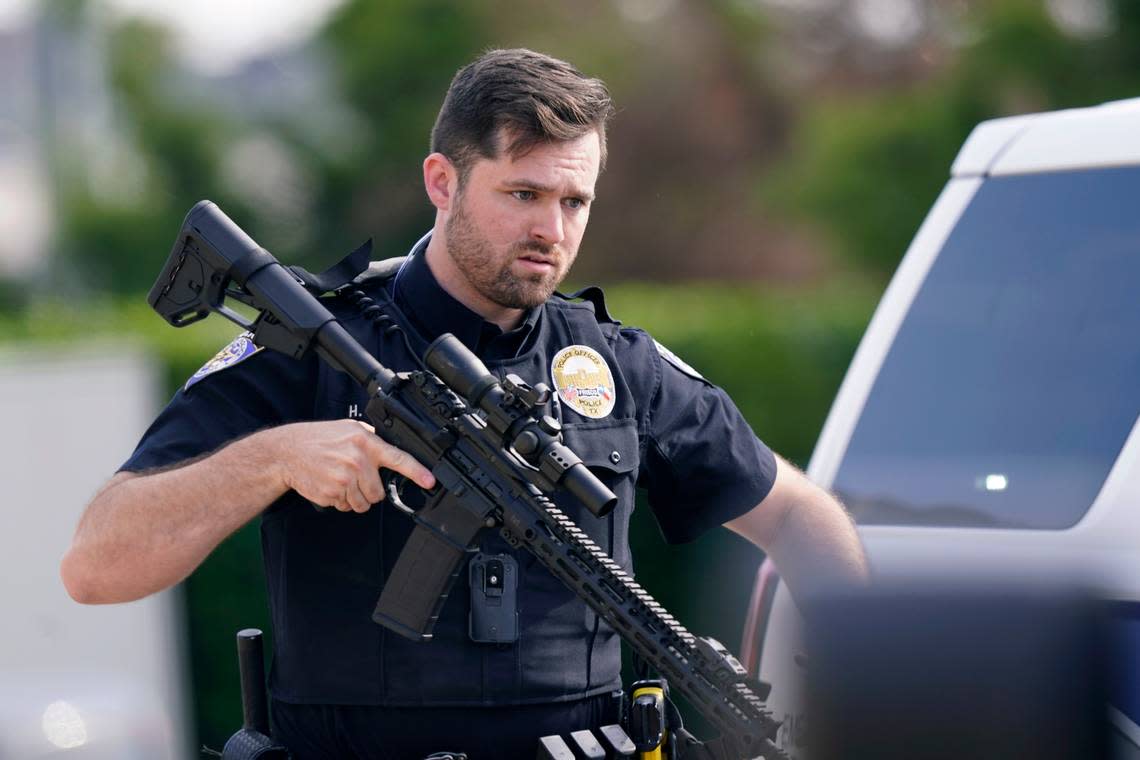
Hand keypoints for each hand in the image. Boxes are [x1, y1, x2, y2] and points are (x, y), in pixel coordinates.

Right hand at [271, 420, 435, 512]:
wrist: (287, 452)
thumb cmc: (317, 439)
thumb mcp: (347, 428)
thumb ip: (371, 438)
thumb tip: (390, 448)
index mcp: (365, 441)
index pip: (398, 458)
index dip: (417, 472)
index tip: (430, 481)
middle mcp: (357, 460)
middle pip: (378, 492)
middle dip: (368, 490)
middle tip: (354, 478)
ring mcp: (344, 478)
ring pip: (363, 503)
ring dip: (354, 498)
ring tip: (339, 480)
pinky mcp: (332, 493)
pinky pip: (346, 507)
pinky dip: (340, 501)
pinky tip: (329, 485)